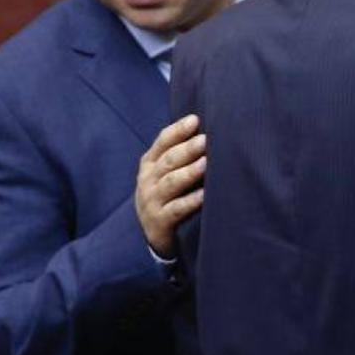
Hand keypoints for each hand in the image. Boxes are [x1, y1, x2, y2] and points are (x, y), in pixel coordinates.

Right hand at [135, 114, 205, 259]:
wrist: (153, 235)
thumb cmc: (168, 195)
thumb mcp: (167, 173)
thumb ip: (180, 154)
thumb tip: (207, 131)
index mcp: (150, 163)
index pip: (163, 141)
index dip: (178, 130)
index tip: (195, 120)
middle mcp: (147, 180)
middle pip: (168, 160)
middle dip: (187, 149)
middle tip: (205, 140)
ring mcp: (151, 201)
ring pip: (171, 183)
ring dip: (189, 172)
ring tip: (206, 163)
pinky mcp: (159, 222)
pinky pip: (176, 209)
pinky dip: (190, 201)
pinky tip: (204, 195)